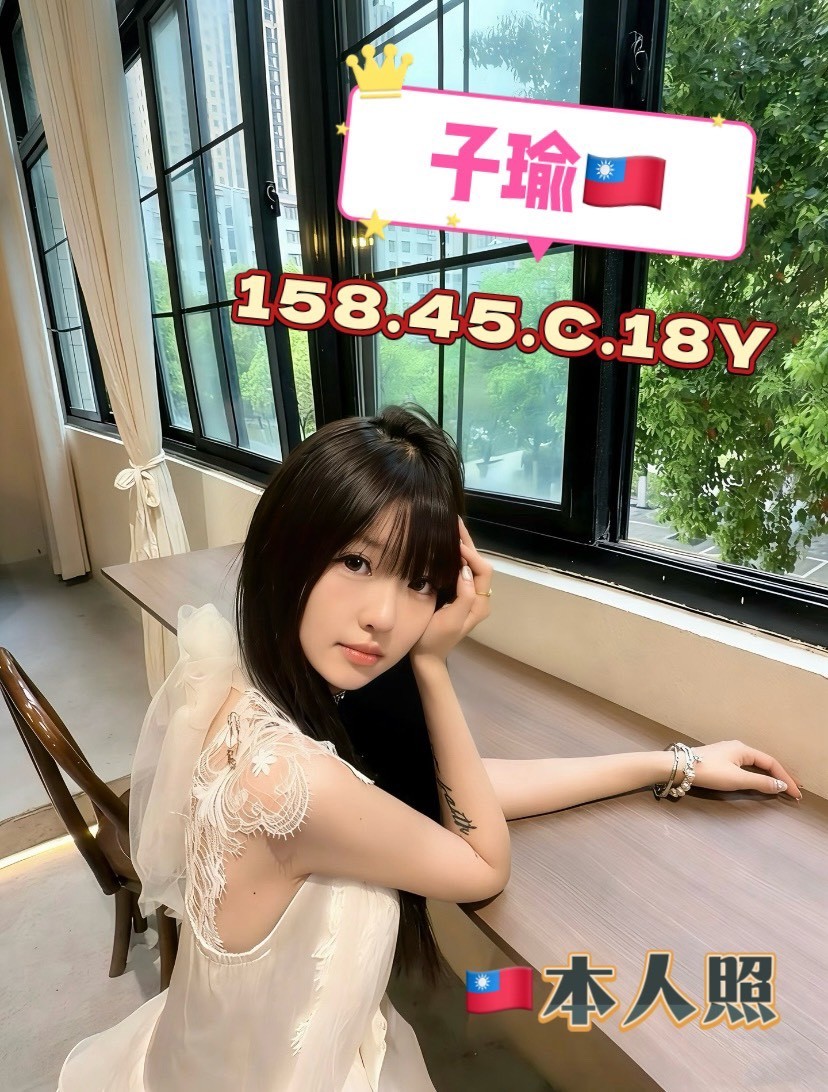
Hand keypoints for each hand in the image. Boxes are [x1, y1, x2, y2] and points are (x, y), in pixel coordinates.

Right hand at [410, 517, 493, 661]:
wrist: (426, 658)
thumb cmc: (434, 640)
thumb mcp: (450, 620)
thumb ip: (463, 597)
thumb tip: (465, 570)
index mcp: (479, 604)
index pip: (482, 570)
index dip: (470, 554)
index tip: (454, 543)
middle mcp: (478, 599)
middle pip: (478, 564)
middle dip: (468, 543)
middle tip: (454, 522)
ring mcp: (469, 598)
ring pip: (471, 566)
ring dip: (463, 547)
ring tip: (450, 529)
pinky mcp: (459, 597)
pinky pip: (462, 572)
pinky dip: (456, 557)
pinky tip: (445, 547)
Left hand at [688, 739, 802, 800]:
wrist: (679, 767)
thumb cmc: (709, 771)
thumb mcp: (736, 779)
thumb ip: (759, 782)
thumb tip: (781, 785)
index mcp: (743, 749)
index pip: (771, 763)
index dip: (785, 778)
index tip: (796, 793)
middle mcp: (737, 747)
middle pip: (764, 762)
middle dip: (780, 775)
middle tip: (794, 788)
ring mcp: (727, 752)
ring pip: (754, 764)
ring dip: (768, 775)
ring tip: (780, 786)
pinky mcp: (719, 759)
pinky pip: (744, 766)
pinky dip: (755, 774)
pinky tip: (757, 780)